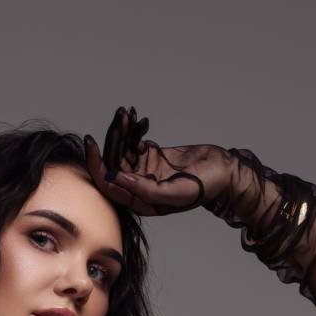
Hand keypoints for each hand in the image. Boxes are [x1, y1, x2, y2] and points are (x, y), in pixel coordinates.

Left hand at [84, 105, 246, 218]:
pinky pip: (134, 142)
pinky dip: (133, 129)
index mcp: (140, 202)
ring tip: (124, 113)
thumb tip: (114, 178)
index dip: (96, 166)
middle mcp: (137, 188)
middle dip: (112, 140)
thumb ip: (144, 189)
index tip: (91, 144)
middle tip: (117, 119)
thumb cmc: (204, 187)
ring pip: (122, 151)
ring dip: (122, 131)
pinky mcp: (152, 156)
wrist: (224, 172)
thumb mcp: (175, 191)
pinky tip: (135, 116)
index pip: (109, 185)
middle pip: (114, 163)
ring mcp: (144, 171)